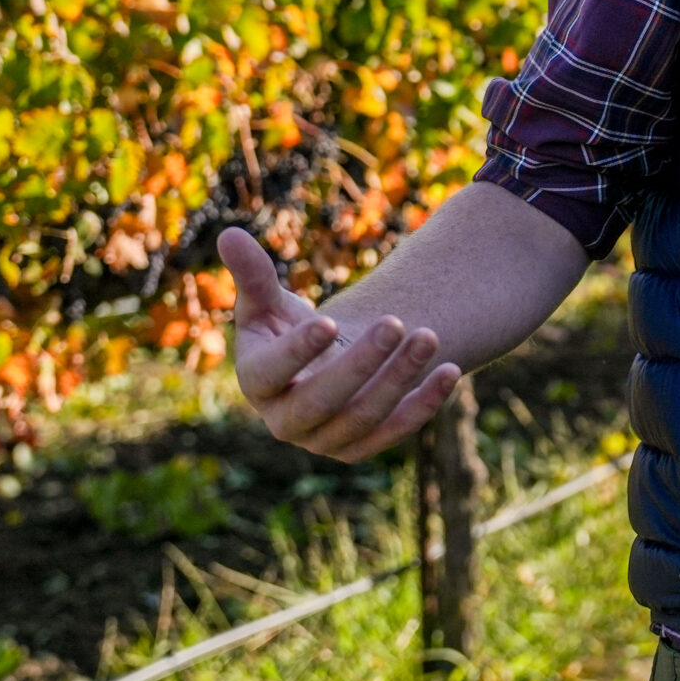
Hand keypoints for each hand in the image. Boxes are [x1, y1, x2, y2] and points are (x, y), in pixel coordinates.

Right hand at [219, 227, 460, 460]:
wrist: (321, 364)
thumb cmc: (288, 327)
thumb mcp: (267, 301)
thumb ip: (251, 274)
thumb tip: (228, 234)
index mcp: (257, 382)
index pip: (270, 374)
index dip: (297, 351)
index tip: (329, 319)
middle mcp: (286, 421)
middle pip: (321, 402)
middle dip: (360, 365)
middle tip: (394, 323)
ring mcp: (324, 440)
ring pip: (363, 417)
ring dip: (400, 379)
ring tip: (429, 336)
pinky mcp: (361, 447)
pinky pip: (395, 431)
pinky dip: (424, 403)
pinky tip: (450, 370)